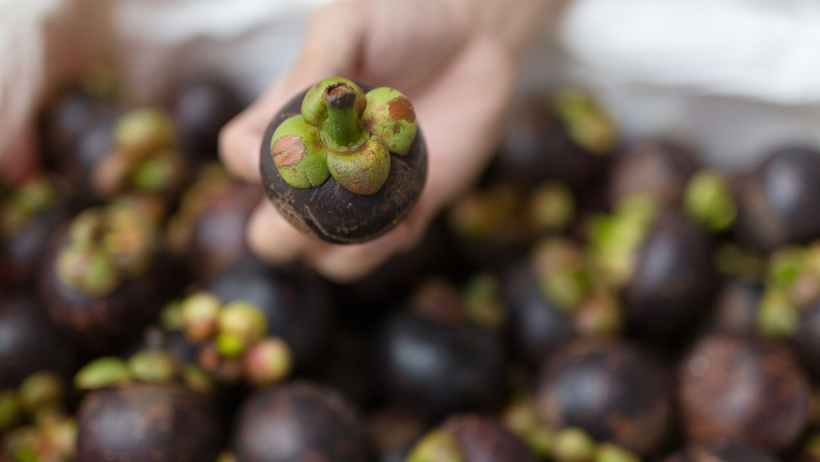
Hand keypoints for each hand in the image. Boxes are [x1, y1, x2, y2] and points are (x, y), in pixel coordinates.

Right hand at [220, 0, 533, 282]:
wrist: (475, 40)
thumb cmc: (404, 22)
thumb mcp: (350, 25)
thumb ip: (318, 62)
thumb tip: (294, 110)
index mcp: (290, 125)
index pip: (241, 156)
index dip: (246, 164)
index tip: (272, 155)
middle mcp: (319, 171)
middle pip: (271, 230)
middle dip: (280, 235)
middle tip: (312, 212)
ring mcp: (362, 197)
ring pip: (327, 257)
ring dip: (337, 254)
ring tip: (366, 230)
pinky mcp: (409, 210)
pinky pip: (387, 249)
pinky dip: (388, 247)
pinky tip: (403, 223)